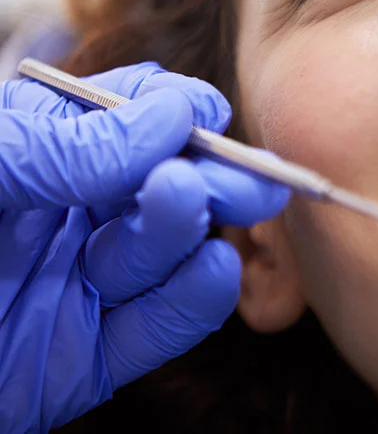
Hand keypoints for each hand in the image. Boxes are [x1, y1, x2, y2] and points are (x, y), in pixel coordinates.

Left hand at [0, 63, 289, 432]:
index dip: (173, 109)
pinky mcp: (84, 359)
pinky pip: (155, 328)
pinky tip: (212, 271)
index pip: (127, 118)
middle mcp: (67, 215)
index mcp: (38, 155)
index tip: (202, 109)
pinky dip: (192, 301)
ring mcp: (79, 287)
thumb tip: (169, 116)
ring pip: (162, 253)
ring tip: (190, 202)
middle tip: (249, 172)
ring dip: (190, 229)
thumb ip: (62, 143)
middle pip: (162, 186)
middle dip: (209, 175)